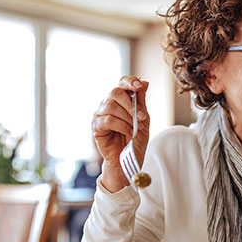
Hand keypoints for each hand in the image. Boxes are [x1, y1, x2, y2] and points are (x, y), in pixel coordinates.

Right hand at [92, 76, 149, 192]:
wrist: (129, 159)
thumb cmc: (135, 139)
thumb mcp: (143, 120)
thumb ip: (141, 102)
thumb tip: (145, 82)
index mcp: (120, 100)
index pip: (122, 83)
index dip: (130, 81)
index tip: (139, 86)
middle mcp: (108, 104)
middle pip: (115, 92)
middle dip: (130, 104)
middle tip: (141, 117)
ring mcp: (100, 114)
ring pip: (111, 106)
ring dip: (127, 118)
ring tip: (135, 129)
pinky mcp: (96, 126)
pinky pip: (107, 120)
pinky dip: (121, 126)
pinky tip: (128, 133)